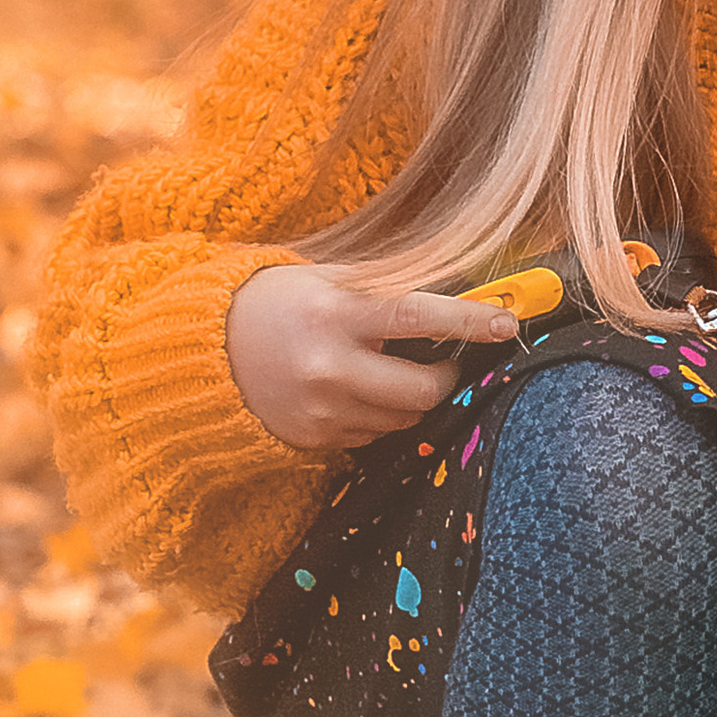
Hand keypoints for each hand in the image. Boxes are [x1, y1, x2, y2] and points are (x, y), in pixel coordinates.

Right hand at [225, 263, 519, 452]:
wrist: (209, 350)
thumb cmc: (279, 302)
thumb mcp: (327, 277)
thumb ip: (388, 284)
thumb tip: (464, 282)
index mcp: (335, 315)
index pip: (416, 318)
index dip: (468, 321)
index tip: (507, 322)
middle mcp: (329, 367)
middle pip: (422, 390)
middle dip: (445, 376)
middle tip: (444, 361)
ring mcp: (322, 410)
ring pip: (403, 420)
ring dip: (411, 399)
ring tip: (385, 372)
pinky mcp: (315, 438)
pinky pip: (373, 435)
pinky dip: (378, 416)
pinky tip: (354, 391)